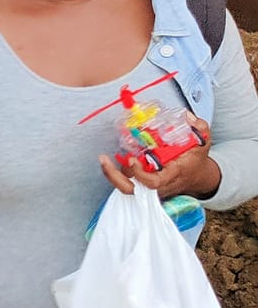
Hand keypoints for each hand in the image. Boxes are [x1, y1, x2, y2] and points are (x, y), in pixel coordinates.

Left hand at [100, 114, 220, 199]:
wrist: (197, 176)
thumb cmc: (196, 159)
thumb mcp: (203, 142)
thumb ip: (199, 128)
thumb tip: (188, 117)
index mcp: (172, 175)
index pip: (153, 182)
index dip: (140, 173)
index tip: (132, 159)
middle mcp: (159, 184)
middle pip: (132, 190)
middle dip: (114, 177)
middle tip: (104, 160)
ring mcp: (150, 186)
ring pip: (126, 186)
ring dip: (113, 173)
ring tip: (105, 158)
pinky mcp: (144, 184)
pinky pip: (127, 181)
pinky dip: (117, 171)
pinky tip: (112, 159)